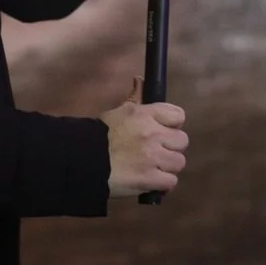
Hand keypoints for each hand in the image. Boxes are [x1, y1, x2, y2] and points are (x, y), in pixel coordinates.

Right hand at [101, 77, 187, 197]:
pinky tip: (153, 182)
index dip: (173, 124)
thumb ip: (134, 98)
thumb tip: (140, 79)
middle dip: (172, 147)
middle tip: (159, 152)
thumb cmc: (98, 135)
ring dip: (168, 167)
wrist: (83, 161)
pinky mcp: (149, 179)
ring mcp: (153, 157)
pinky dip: (163, 184)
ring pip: (179, 162)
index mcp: (145, 114)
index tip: (165, 131)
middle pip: (182, 140)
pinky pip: (171, 182)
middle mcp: (153, 134)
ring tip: (155, 168)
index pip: (178, 115)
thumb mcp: (118, 112)